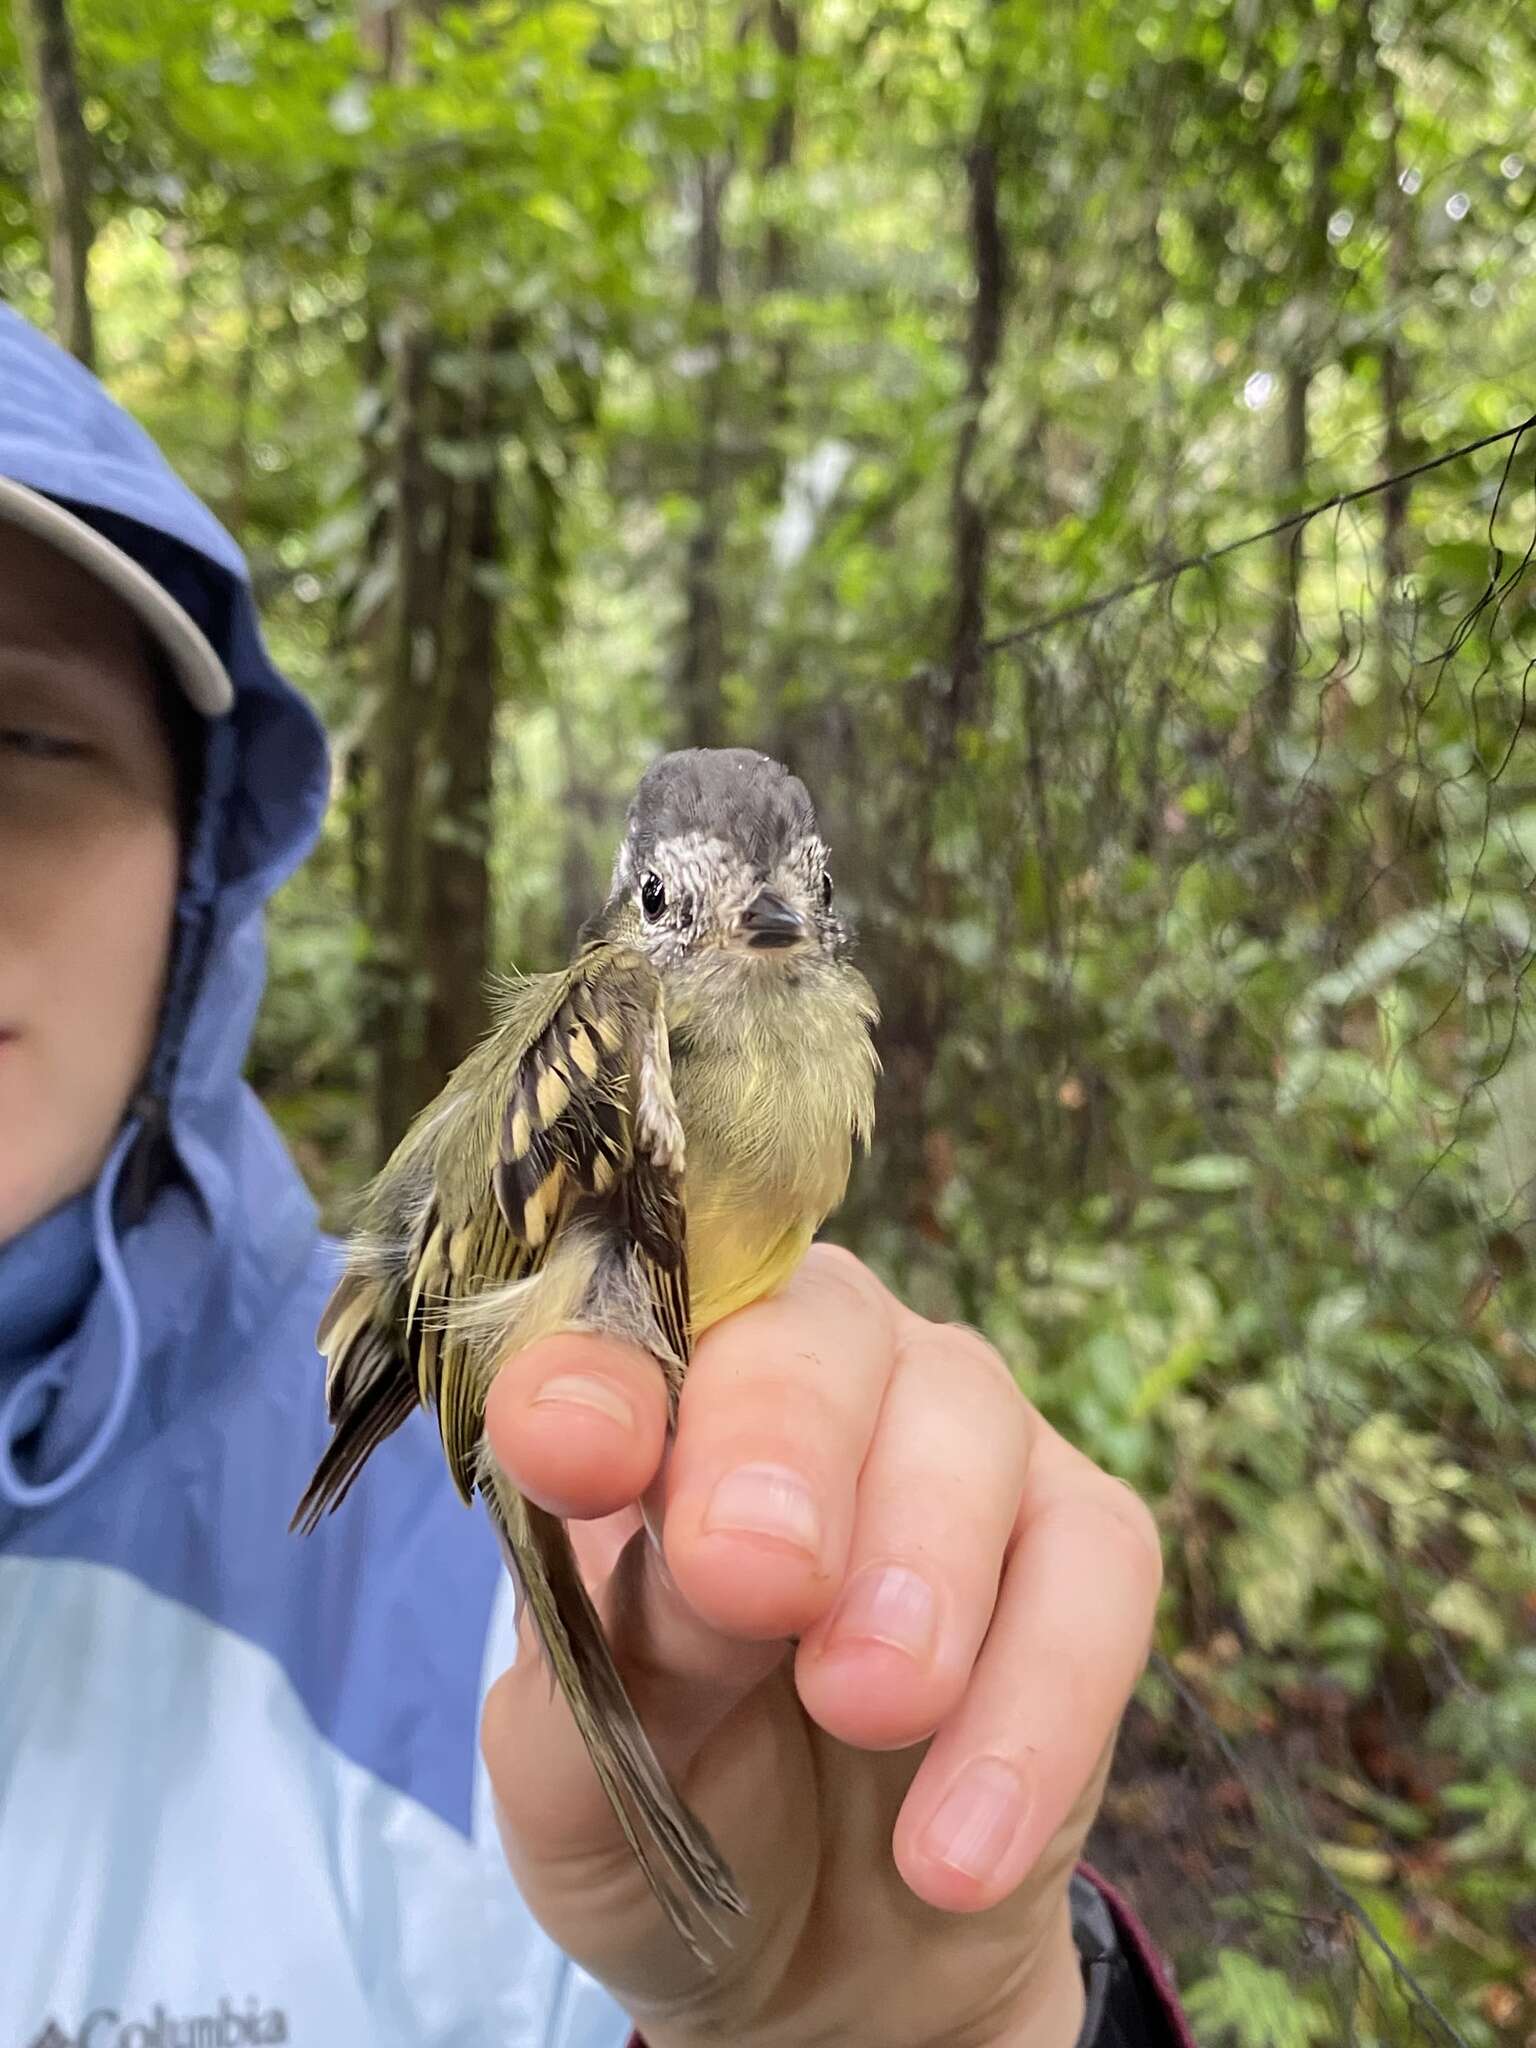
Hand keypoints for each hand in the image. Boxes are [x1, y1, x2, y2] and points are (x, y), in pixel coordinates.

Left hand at [481, 1245, 1161, 2047]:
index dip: (598, 1365)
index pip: (623, 1326)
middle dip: (780, 1439)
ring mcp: (962, 1440)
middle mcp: (817, 1371)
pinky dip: (1035, 1701)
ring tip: (868, 1710)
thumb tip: (708, 1560)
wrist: (825, 1966)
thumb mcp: (579, 1780)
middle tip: (756, 1577)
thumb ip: (610, 1656)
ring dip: (919, 1561)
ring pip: (966, 1418)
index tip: (574, 1453)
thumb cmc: (677, 1811)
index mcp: (662, 1392)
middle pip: (816, 1327)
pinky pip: (1093, 1570)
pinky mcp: (1084, 1543)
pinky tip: (957, 1848)